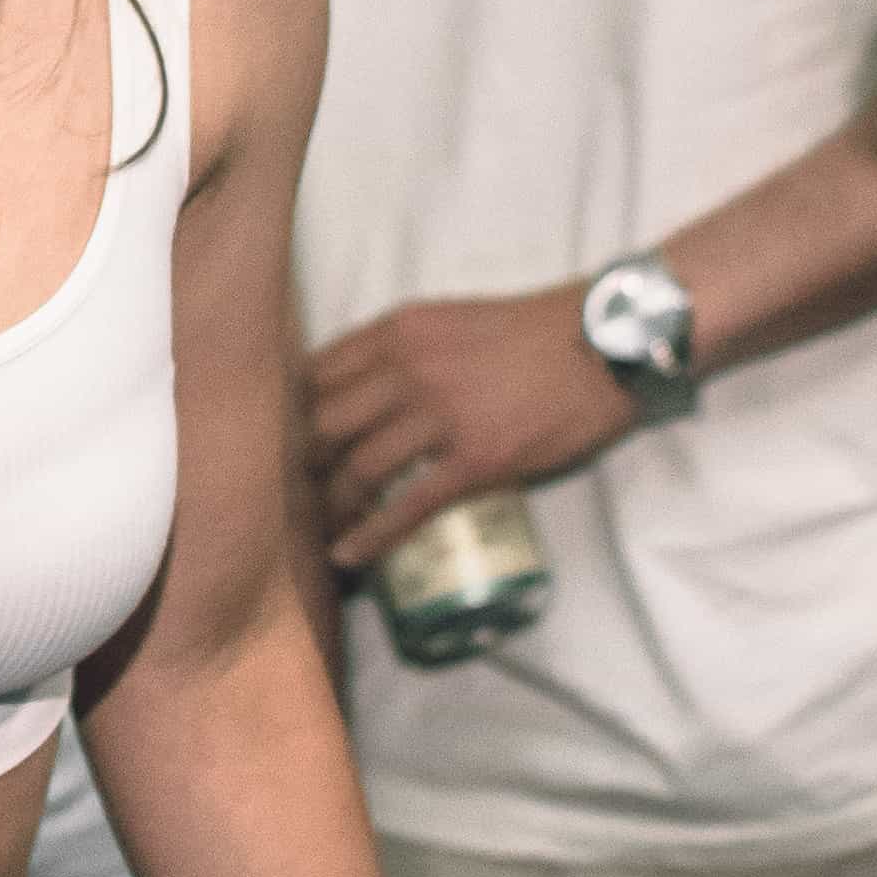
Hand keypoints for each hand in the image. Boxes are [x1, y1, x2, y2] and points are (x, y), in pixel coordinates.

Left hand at [312, 292, 632, 570]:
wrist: (599, 344)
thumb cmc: (528, 332)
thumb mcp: (448, 319)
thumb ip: (400, 348)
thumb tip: (358, 385)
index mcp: (397, 331)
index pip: (315, 373)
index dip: (288, 412)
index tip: (277, 441)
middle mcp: (409, 370)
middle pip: (324, 423)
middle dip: (298, 464)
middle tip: (288, 493)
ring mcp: (442, 417)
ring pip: (359, 468)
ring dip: (330, 505)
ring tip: (316, 530)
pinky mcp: (477, 460)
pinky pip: (409, 505)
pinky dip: (371, 535)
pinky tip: (348, 556)